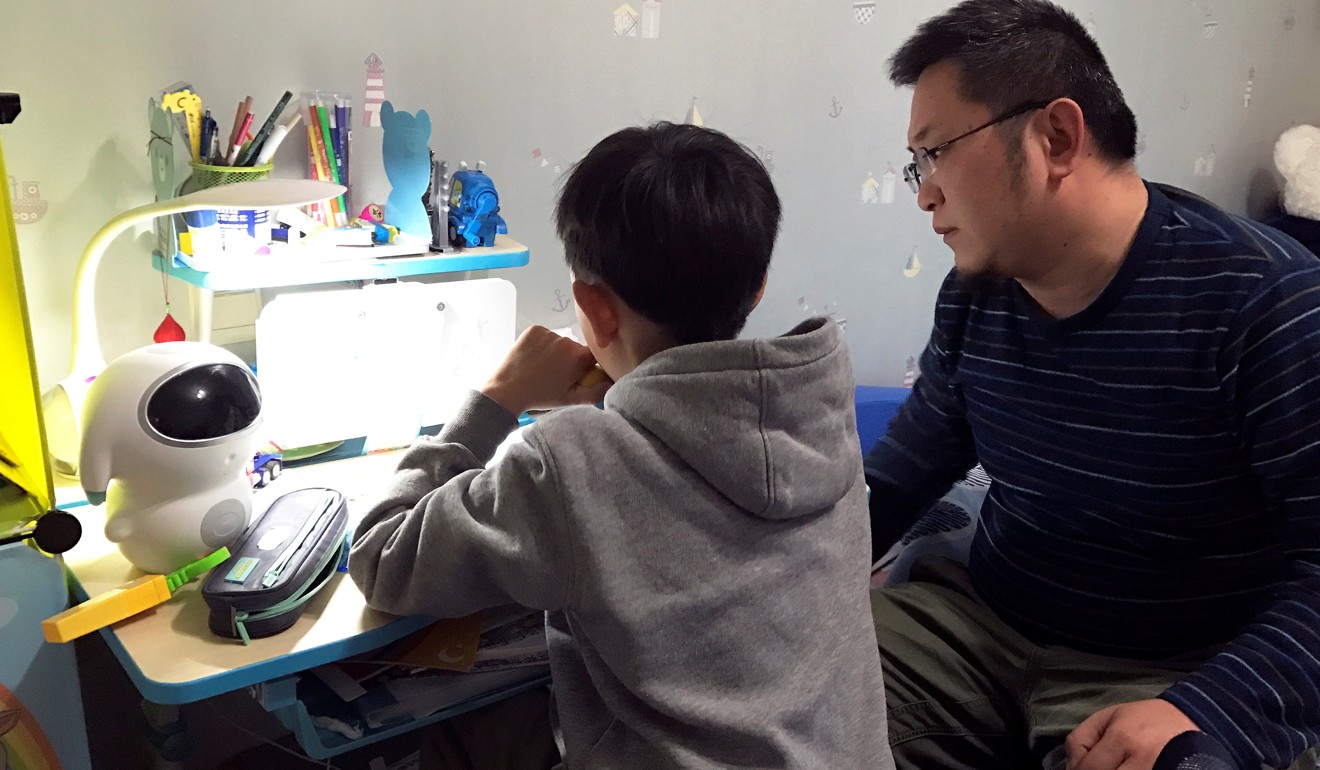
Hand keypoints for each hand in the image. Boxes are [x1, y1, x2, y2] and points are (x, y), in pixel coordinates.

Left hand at [482, 326, 612, 415]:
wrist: (506, 390)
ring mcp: (548, 332)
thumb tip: (612, 382)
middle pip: (575, 349)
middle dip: (570, 360)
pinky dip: (543, 344)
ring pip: (560, 342)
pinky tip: (534, 358)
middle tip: (557, 376)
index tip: (578, 375)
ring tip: (542, 368)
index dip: (587, 366)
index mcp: (577, 356)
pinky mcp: (534, 329)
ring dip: (556, 352)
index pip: (593, 356)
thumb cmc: (541, 397)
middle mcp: (565, 340)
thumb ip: (596, 393)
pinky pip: (545, 335)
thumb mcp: (570, 400)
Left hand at [1066, 699, 1199, 769]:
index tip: (1079, 769)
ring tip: (1114, 767)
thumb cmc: (1146, 718)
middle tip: (1098, 767)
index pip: (1088, 769)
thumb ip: (1082, 738)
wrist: (1191, 720)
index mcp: (1123, 737)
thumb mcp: (1109, 716)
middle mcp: (1141, 759)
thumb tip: (1071, 766)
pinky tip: (1124, 769)